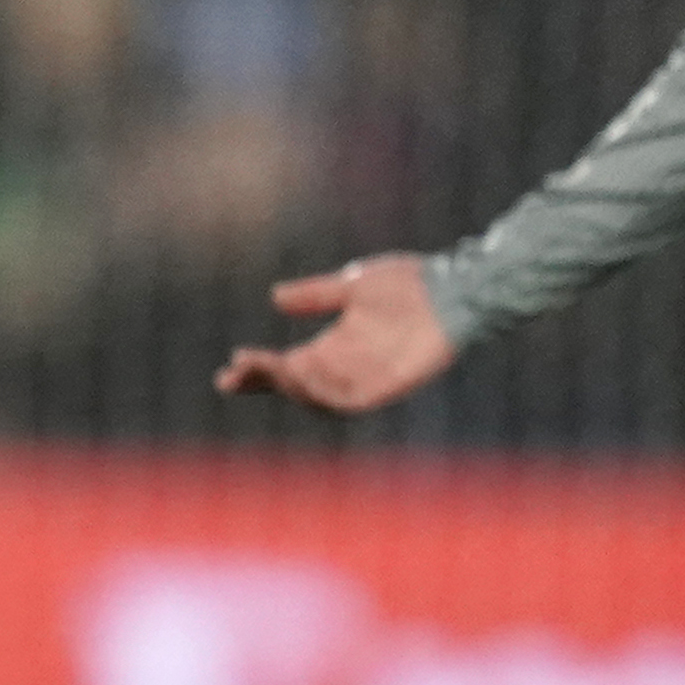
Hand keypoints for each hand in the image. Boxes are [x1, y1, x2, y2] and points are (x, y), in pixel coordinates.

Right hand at [214, 254, 454, 412]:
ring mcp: (368, 378)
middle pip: (296, 383)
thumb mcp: (351, 285)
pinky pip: (352, 400)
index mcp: (334, 345)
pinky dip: (326, 394)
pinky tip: (303, 379)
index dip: (260, 369)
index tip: (230, 366)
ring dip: (291, 385)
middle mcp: (346, 366)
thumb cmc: (408, 284)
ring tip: (268, 368)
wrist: (453, 289)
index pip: (288, 365)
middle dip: (265, 379)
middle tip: (237, 372)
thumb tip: (275, 297)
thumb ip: (316, 294)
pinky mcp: (391, 385)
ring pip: (318, 395)